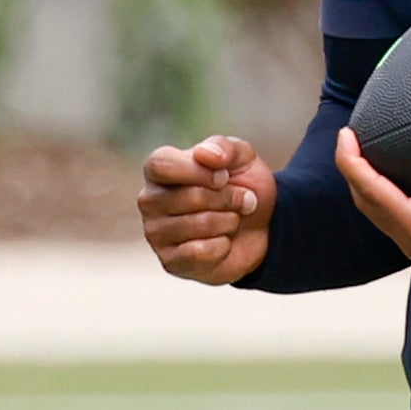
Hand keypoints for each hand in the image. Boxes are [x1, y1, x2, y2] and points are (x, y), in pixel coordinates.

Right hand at [139, 133, 274, 285]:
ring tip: (233, 220)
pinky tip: (223, 242)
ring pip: (199, 224)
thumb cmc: (242, 186)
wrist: (261, 227)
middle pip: (190, 196)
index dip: (199, 171)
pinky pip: (200, 252)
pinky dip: (223, 246)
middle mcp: (149, 200)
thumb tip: (204, 154)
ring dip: (229, 221)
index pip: (162, 165)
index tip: (224, 176)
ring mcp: (155, 233)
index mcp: (158, 170)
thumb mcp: (241, 157)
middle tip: (242, 200)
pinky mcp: (169, 262)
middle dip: (228, 198)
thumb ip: (223, 147)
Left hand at [333, 117, 410, 302]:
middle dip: (353, 172)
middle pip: (366, 204)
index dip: (351, 160)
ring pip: (380, 216)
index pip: (369, 189)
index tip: (347, 134)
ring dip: (368, 188)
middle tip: (351, 142)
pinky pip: (397, 222)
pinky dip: (387, 200)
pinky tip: (401, 186)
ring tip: (369, 160)